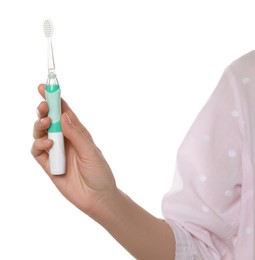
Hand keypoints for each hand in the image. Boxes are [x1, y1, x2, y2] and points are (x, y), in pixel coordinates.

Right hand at [31, 84, 116, 214]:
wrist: (97, 198)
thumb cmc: (99, 173)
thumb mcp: (91, 151)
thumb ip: (76, 134)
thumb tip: (63, 114)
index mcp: (78, 133)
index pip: (64, 112)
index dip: (55, 99)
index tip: (46, 87)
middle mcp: (66, 140)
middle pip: (50, 120)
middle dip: (44, 110)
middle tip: (43, 106)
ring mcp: (56, 152)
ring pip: (40, 133)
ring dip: (40, 126)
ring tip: (45, 124)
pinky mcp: (48, 165)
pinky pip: (38, 151)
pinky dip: (39, 145)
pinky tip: (48, 145)